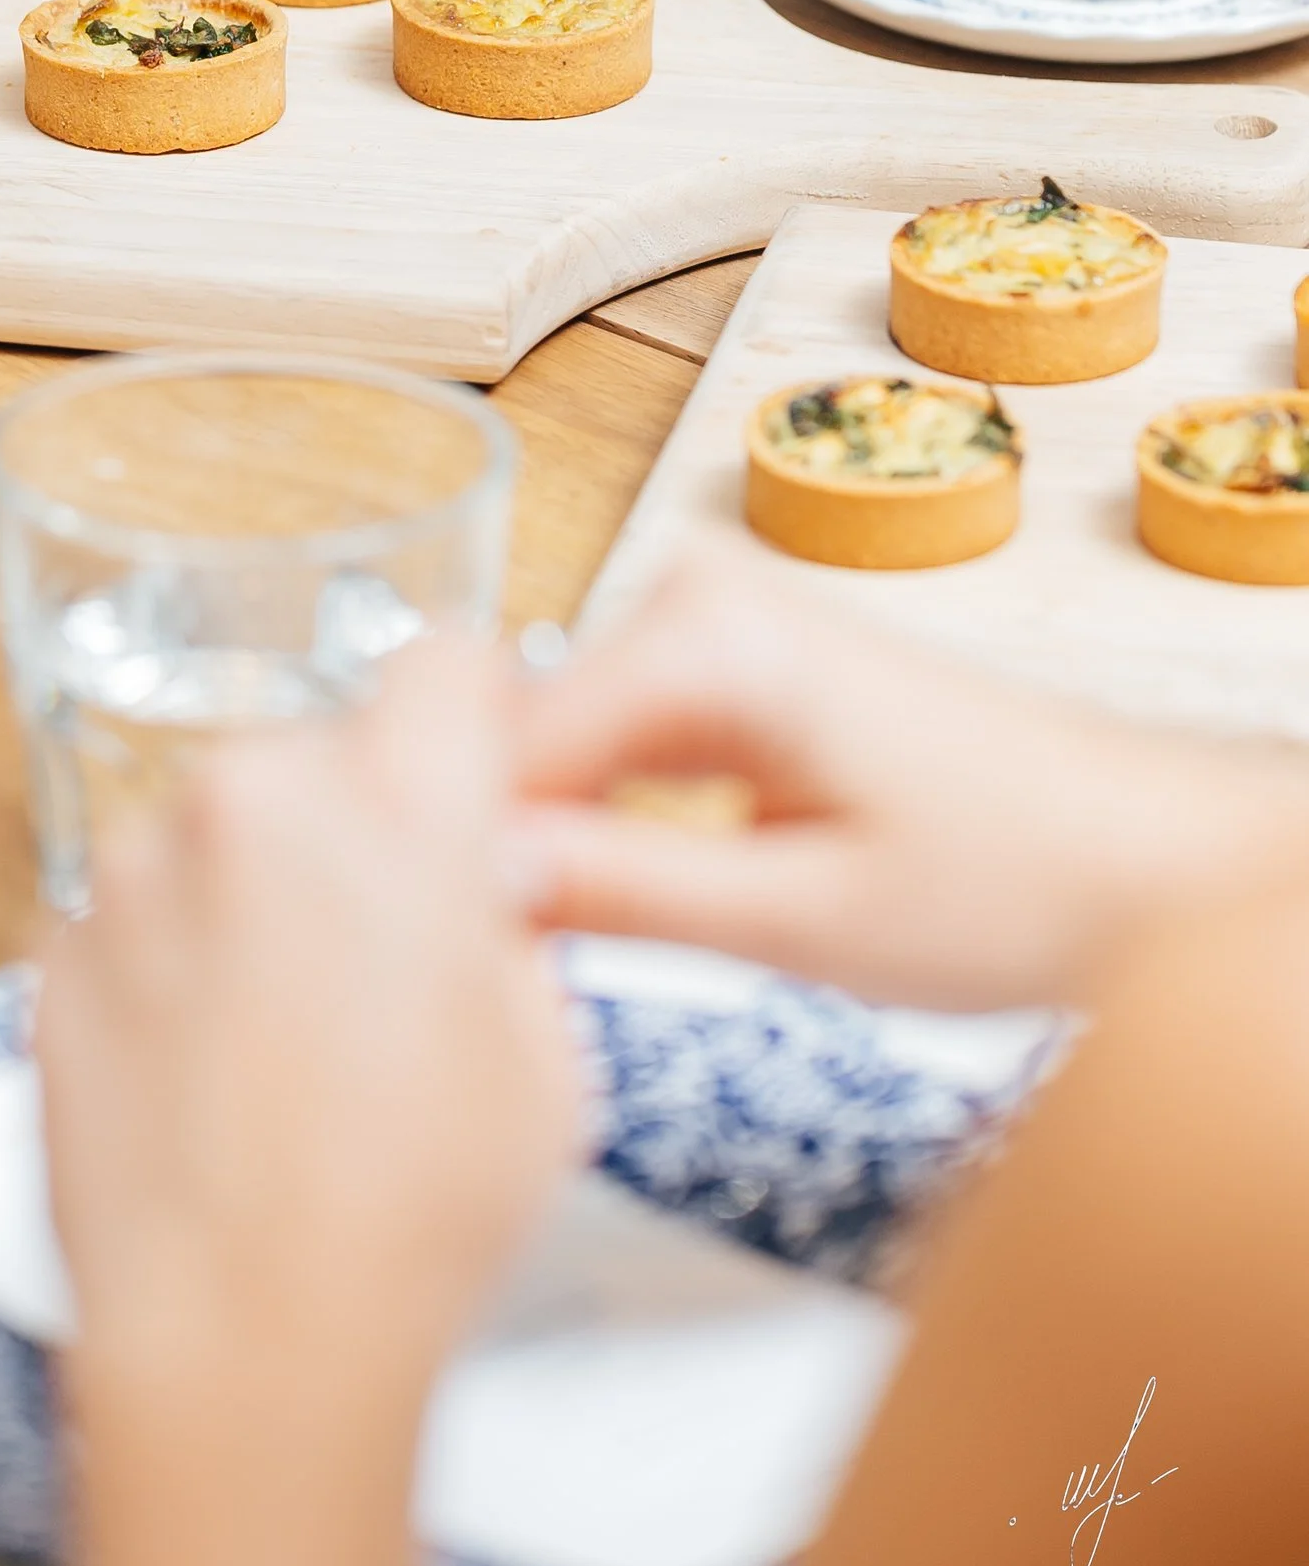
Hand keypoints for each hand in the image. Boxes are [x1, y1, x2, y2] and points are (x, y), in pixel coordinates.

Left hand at [39, 633, 576, 1565]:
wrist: (240, 1342)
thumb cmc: (403, 1222)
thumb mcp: (543, 1060)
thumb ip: (506, 927)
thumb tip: (480, 892)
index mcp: (394, 806)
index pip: (442, 661)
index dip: (468, 715)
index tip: (469, 761)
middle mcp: (249, 801)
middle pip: (319, 752)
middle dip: (353, 829)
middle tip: (380, 956)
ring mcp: (133, 868)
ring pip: (216, 832)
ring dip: (249, 894)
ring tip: (282, 1043)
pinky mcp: (52, 943)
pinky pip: (131, 912)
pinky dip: (166, 962)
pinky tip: (205, 1074)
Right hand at [506, 542, 1308, 1009]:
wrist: (1137, 852)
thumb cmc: (1007, 885)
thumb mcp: (800, 920)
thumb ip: (619, 890)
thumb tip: (460, 876)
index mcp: (709, 640)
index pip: (500, 742)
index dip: (451, 854)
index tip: (428, 957)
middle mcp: (696, 591)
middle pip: (515, 727)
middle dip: (494, 842)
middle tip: (506, 974)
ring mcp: (709, 609)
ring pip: (549, 731)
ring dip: (538, 832)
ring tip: (560, 942)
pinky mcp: (726, 647)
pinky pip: (604, 725)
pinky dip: (591, 811)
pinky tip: (606, 891)